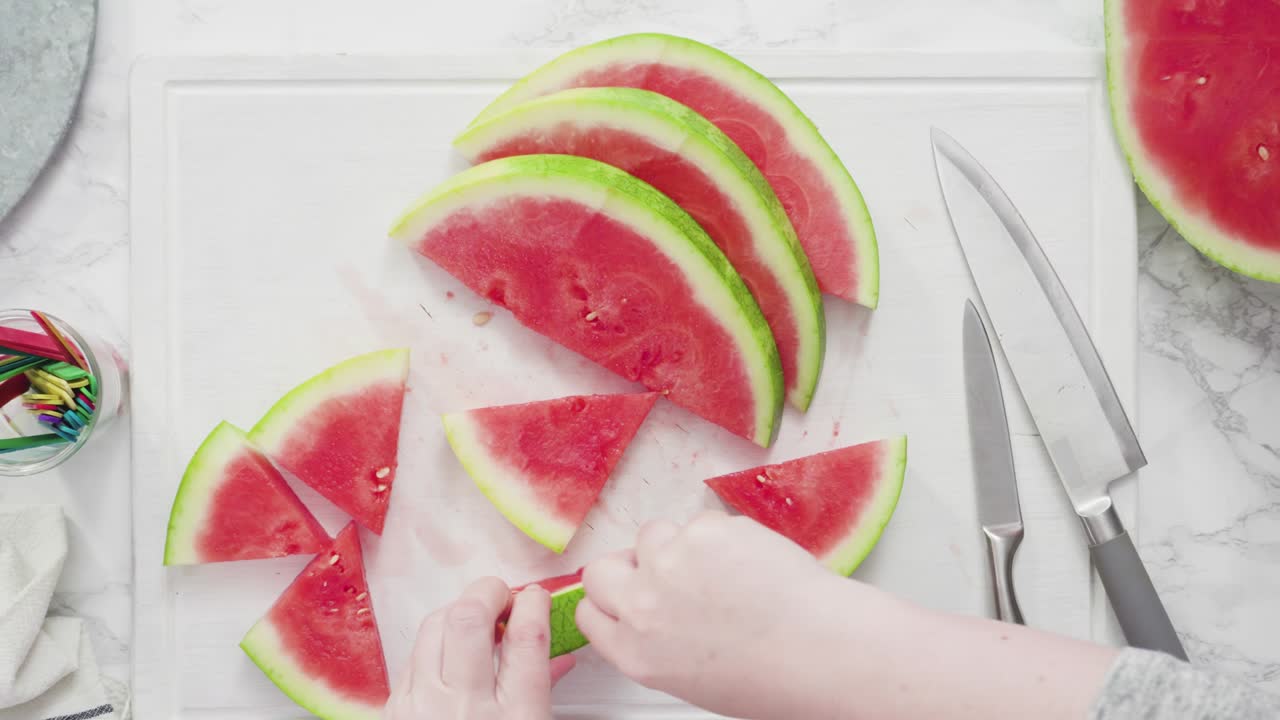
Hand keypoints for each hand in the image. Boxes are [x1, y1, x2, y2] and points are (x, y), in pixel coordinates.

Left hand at [385, 577, 575, 719]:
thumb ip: (543, 691)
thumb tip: (558, 656)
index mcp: (514, 719)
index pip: (526, 640)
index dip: (533, 605)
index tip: (535, 597)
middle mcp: (465, 709)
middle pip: (470, 619)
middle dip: (488, 592)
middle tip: (501, 596)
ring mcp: (424, 708)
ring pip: (434, 626)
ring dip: (458, 610)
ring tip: (476, 618)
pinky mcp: (397, 710)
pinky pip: (414, 655)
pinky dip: (434, 641)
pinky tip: (449, 650)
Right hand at [575, 511, 877, 718]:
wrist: (818, 652)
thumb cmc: (773, 677)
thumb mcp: (692, 677)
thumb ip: (659, 640)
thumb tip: (661, 612)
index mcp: (635, 653)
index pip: (591, 611)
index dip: (612, 598)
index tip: (627, 591)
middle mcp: (641, 607)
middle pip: (601, 569)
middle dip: (629, 566)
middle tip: (664, 570)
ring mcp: (668, 564)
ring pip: (653, 533)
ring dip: (678, 544)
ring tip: (723, 568)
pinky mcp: (703, 532)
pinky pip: (702, 521)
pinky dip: (724, 535)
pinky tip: (750, 561)